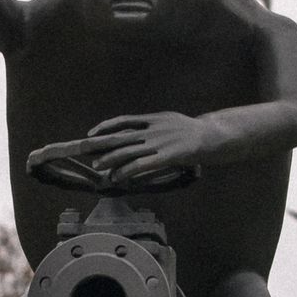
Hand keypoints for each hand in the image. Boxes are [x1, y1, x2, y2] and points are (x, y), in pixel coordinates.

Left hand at [82, 112, 209, 180]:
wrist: (213, 136)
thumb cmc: (193, 131)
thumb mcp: (171, 121)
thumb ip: (154, 125)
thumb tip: (139, 131)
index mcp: (153, 119)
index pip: (124, 120)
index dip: (106, 126)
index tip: (91, 132)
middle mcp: (153, 130)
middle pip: (121, 137)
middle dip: (101, 144)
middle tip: (84, 150)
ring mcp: (159, 143)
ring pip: (128, 152)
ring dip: (110, 160)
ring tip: (97, 166)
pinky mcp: (166, 156)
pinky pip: (141, 165)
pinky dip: (126, 171)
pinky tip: (117, 177)